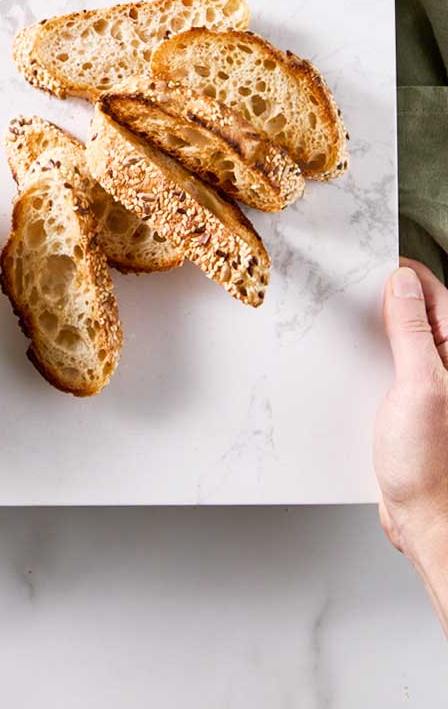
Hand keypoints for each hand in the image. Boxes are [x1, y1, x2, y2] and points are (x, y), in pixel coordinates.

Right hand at [378, 259, 447, 633]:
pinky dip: (367, 355)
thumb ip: (412, 332)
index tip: (367, 261)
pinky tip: (347, 358)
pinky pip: (388, 365)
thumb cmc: (431, 463)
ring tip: (342, 317)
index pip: (433, 294)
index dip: (402, 274)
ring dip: (373, 327)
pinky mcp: (409, 403)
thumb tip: (402, 283)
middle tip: (348, 285)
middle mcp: (447, 366)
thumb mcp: (420, 386)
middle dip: (383, 296)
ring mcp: (428, 385)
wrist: (427, 518)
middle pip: (416, 312)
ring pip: (399, 338)